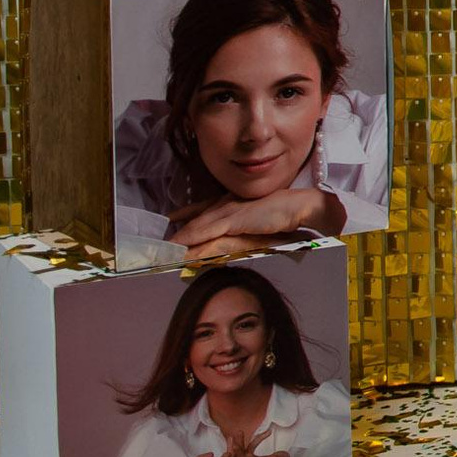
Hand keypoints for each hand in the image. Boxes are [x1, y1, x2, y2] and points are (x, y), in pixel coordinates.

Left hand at [167, 187, 344, 250]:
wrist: (299, 205)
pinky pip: (206, 232)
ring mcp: (228, 210)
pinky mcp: (233, 219)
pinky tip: (178, 249)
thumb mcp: (258, 225)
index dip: (185, 213)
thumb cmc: (284, 214)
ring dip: (178, 241)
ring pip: (197, 228)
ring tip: (161, 253)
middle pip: (196, 219)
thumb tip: (226, 244)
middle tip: (157, 246)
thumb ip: (241, 233)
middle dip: (177, 233)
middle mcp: (227, 204)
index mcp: (234, 203)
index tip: (171, 218)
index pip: (203, 207)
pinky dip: (191, 240)